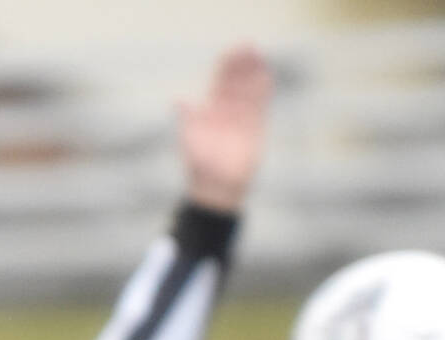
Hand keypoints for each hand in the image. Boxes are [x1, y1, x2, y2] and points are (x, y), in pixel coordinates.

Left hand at [177, 44, 272, 213]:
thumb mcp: (190, 140)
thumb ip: (187, 118)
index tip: (233, 50)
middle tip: (248, 46)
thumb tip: (178, 99)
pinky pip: (260, 106)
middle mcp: (227, 111)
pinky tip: (266, 77)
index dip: (227, 65)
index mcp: (211, 110)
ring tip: (259, 55)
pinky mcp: (254, 129)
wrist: (216, 188)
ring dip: (254, 73)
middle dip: (242, 64)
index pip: (221, 81)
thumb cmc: (199, 167)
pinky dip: (263, 92)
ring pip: (250, 90)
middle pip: (237, 81)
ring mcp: (242, 119)